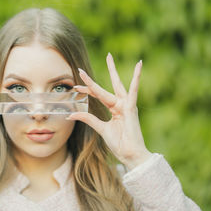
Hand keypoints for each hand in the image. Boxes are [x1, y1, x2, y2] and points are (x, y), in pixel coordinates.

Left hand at [68, 53, 151, 169]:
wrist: (130, 154)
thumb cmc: (119, 143)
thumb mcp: (100, 128)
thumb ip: (88, 119)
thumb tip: (71, 114)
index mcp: (114, 108)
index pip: (98, 95)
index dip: (86, 90)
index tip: (75, 86)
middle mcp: (120, 104)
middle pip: (106, 86)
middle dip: (96, 77)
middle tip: (89, 65)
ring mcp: (126, 105)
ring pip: (115, 85)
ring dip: (112, 70)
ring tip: (109, 56)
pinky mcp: (131, 108)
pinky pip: (133, 90)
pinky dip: (136, 78)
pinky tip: (139, 66)